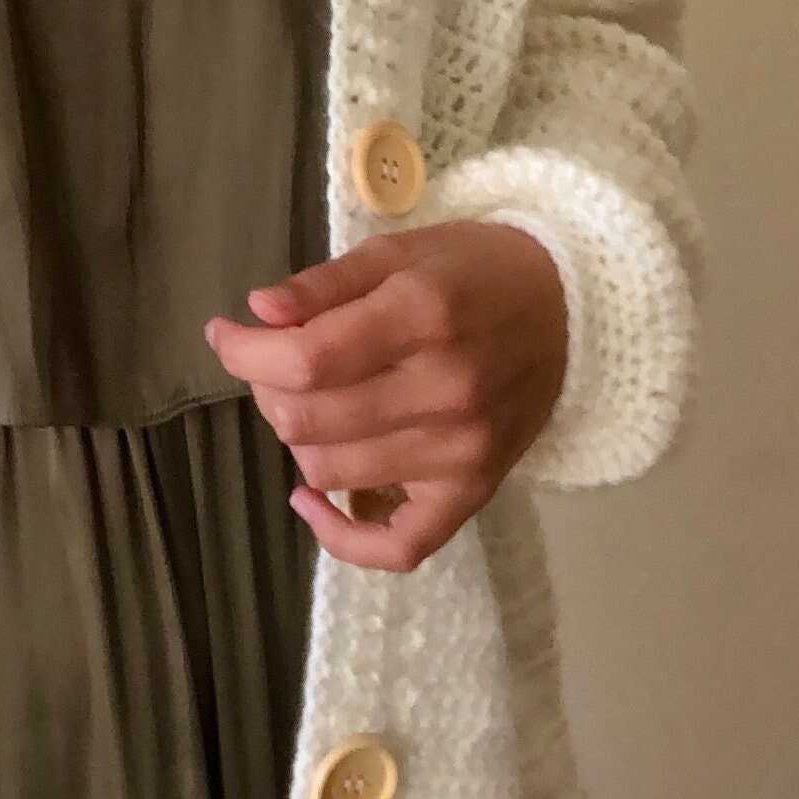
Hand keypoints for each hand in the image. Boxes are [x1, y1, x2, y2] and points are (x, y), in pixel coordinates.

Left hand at [204, 219, 567, 572]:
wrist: (572, 306)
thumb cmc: (474, 270)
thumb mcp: (398, 252)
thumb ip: (324, 283)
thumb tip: (259, 312)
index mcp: (423, 316)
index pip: (305, 359)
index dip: (244, 352)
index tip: (226, 335)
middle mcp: (446, 391)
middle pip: (307, 421)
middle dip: (266, 390)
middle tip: (272, 364)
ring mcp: (463, 451)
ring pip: (332, 473)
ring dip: (298, 440)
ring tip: (309, 405)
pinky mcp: (475, 491)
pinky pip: (398, 547)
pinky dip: (341, 537)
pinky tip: (310, 501)